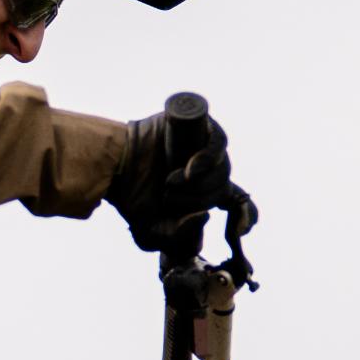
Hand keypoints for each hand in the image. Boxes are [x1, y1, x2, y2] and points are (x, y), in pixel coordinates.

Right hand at [108, 98, 234, 249]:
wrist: (113, 167)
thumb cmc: (131, 197)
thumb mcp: (153, 232)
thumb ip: (180, 235)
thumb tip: (205, 216)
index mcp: (204, 190)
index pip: (238, 201)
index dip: (247, 216)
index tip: (244, 231)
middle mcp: (208, 167)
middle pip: (224, 186)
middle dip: (200, 199)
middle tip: (169, 199)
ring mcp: (205, 144)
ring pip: (222, 167)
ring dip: (199, 182)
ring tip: (170, 183)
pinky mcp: (198, 124)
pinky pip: (218, 142)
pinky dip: (207, 159)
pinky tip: (190, 170)